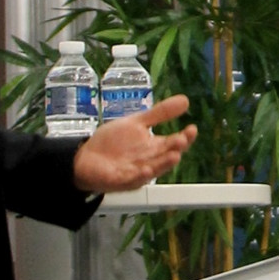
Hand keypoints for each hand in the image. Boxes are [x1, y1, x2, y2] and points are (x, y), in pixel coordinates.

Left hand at [73, 94, 197, 192]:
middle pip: (166, 157)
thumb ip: (159, 113)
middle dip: (175, 150)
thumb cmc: (113, 143)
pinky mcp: (120, 180)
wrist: (86, 157)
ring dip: (163, 164)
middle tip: (183, 140)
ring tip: (174, 156)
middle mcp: (149, 161)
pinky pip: (132, 179)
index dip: (184, 137)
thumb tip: (185, 99)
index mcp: (154, 148)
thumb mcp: (136, 123)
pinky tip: (146, 169)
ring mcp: (136, 172)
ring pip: (154, 170)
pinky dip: (140, 175)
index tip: (192, 129)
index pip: (174, 143)